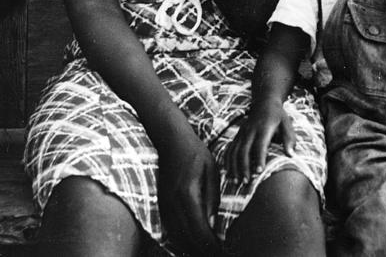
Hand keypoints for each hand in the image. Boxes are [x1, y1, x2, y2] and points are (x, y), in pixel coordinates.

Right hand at [157, 128, 221, 255]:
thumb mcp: (211, 170)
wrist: (171, 139)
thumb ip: (211, 197)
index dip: (212, 246)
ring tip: (207, 252)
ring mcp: (165, 204)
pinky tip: (191, 243)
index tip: (223, 252)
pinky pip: (169, 229)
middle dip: (203, 251)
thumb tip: (212, 224)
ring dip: (191, 248)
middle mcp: (173, 202)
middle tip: (218, 255)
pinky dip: (180, 240)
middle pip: (187, 239)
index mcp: (188, 194)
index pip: (200, 230)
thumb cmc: (195, 152)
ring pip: (176, 237)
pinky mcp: (161, 203)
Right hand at [226, 96, 294, 184]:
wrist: (264, 101)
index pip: (260, 145)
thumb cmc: (278, 115)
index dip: (259, 158)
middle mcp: (250, 130)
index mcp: (263, 128)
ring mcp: (242, 132)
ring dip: (234, 166)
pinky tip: (227, 172)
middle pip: (244, 149)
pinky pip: (229, 148)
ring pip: (234, 150)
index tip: (259, 172)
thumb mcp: (287, 123)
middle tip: (246, 182)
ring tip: (236, 181)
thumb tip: (291, 155)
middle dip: (243, 167)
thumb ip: (289, 139)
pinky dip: (227, 160)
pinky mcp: (238, 134)